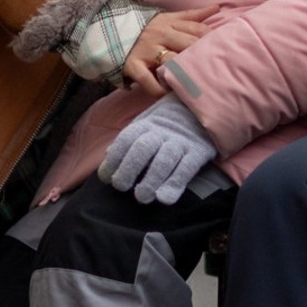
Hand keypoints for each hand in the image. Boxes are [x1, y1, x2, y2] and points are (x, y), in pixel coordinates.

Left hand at [99, 97, 218, 204]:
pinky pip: (187, 168)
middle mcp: (162, 132)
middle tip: (122, 187)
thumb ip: (128, 141)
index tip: (107, 178)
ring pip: (165, 159)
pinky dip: (175, 183)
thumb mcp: (145, 124)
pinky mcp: (199, 151)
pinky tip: (165, 198)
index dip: (114, 159)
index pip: (126, 140)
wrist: (199, 108)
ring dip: (151, 180)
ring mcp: (181, 141)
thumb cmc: (165, 123)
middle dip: (129, 169)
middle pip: (143, 148)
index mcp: (146, 125)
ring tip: (142, 197)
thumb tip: (107, 154)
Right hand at [123, 8, 217, 97]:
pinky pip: (148, 80)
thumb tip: (216, 8)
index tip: (224, 50)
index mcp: (170, 23)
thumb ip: (191, 16)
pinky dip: (159, 90)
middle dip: (202, 57)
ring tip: (195, 85)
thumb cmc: (145, 28)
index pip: (197, 29)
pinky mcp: (133, 65)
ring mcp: (146, 51)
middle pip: (188, 45)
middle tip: (216, 71)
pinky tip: (168, 94)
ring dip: (183, 73)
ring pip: (170, 61)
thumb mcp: (167, 17)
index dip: (212, 40)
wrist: (107, 30)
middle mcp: (160, 35)